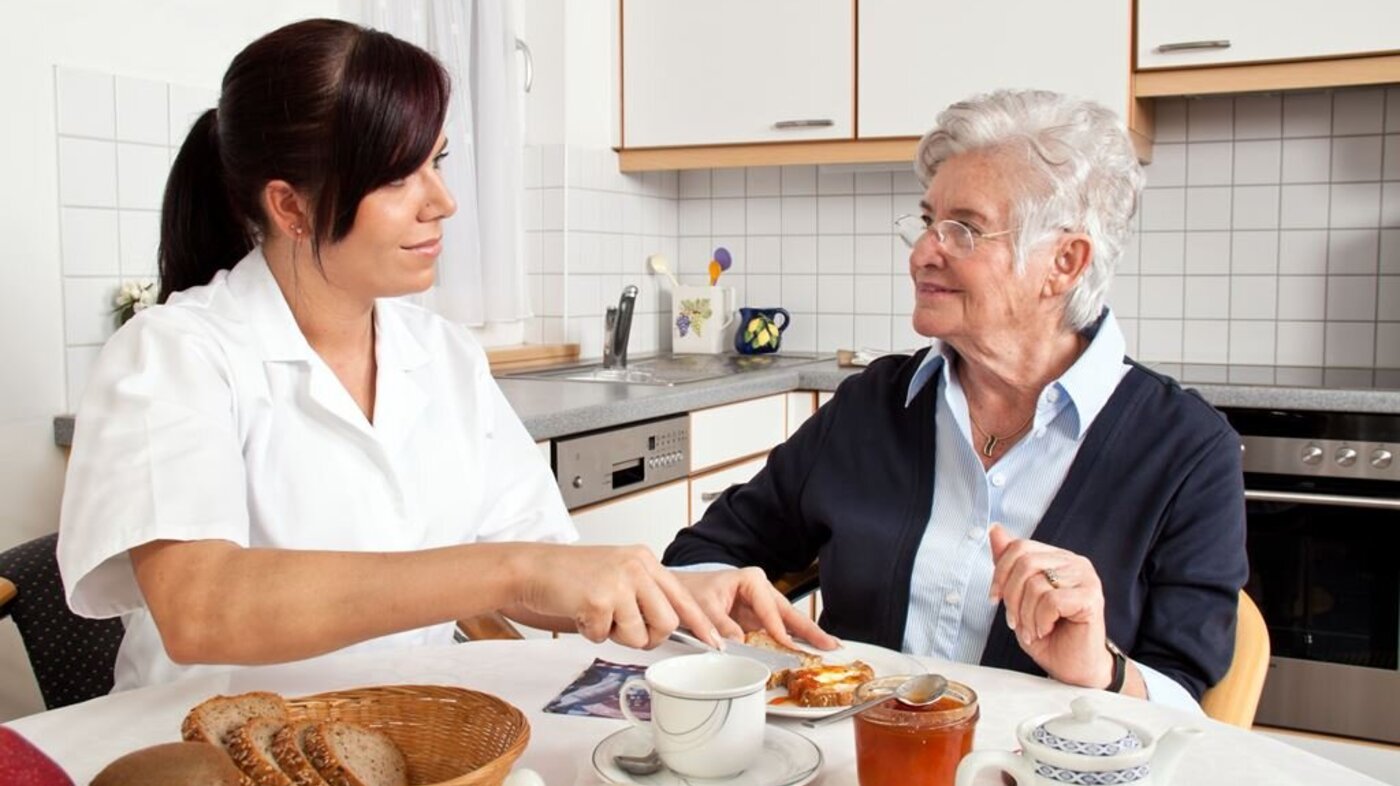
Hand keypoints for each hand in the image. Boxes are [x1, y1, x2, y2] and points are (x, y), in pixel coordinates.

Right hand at [512, 544, 721, 649]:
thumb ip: (644, 592)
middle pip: (667, 622)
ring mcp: (618, 581)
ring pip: (639, 635)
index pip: (683, 596)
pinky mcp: (598, 598)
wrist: (533, 567)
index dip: (701, 624)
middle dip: (649, 636)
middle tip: (624, 627)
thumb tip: (667, 626)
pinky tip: (581, 612)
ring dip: (617, 635)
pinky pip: (606, 637)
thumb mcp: (617, 572)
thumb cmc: (572, 575)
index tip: (717, 642)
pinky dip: (592, 632)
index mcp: (645, 559)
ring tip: (598, 614)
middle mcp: (636, 566)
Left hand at [672, 567, 839, 650]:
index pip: (769, 608)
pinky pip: (778, 631)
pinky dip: (792, 641)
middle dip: (810, 630)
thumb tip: (737, 641)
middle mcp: (761, 590)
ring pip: (788, 622)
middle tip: (830, 644)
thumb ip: (720, 624)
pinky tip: (807, 650)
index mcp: (751, 580)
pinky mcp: (759, 619)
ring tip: (827, 648)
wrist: (682, 593)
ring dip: (806, 636)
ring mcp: (762, 605)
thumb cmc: (692, 592)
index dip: (779, 629)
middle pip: (789, 613)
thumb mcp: (703, 607)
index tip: (789, 645)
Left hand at [988, 525, 1113, 688]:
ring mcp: (1086, 578)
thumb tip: (996, 530)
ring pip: (1035, 584)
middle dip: (1011, 597)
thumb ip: (1010, 565)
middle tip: (1016, 621)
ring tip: (1034, 629)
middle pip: (1024, 563)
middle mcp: (1074, 562)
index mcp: (1057, 558)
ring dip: (1026, 614)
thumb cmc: (1051, 636)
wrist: (1074, 668)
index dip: (1000, 573)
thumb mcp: (1019, 598)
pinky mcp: (1091, 597)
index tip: (994, 598)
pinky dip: (1041, 620)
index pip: (1020, 547)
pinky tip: (1047, 630)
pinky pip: (1051, 601)